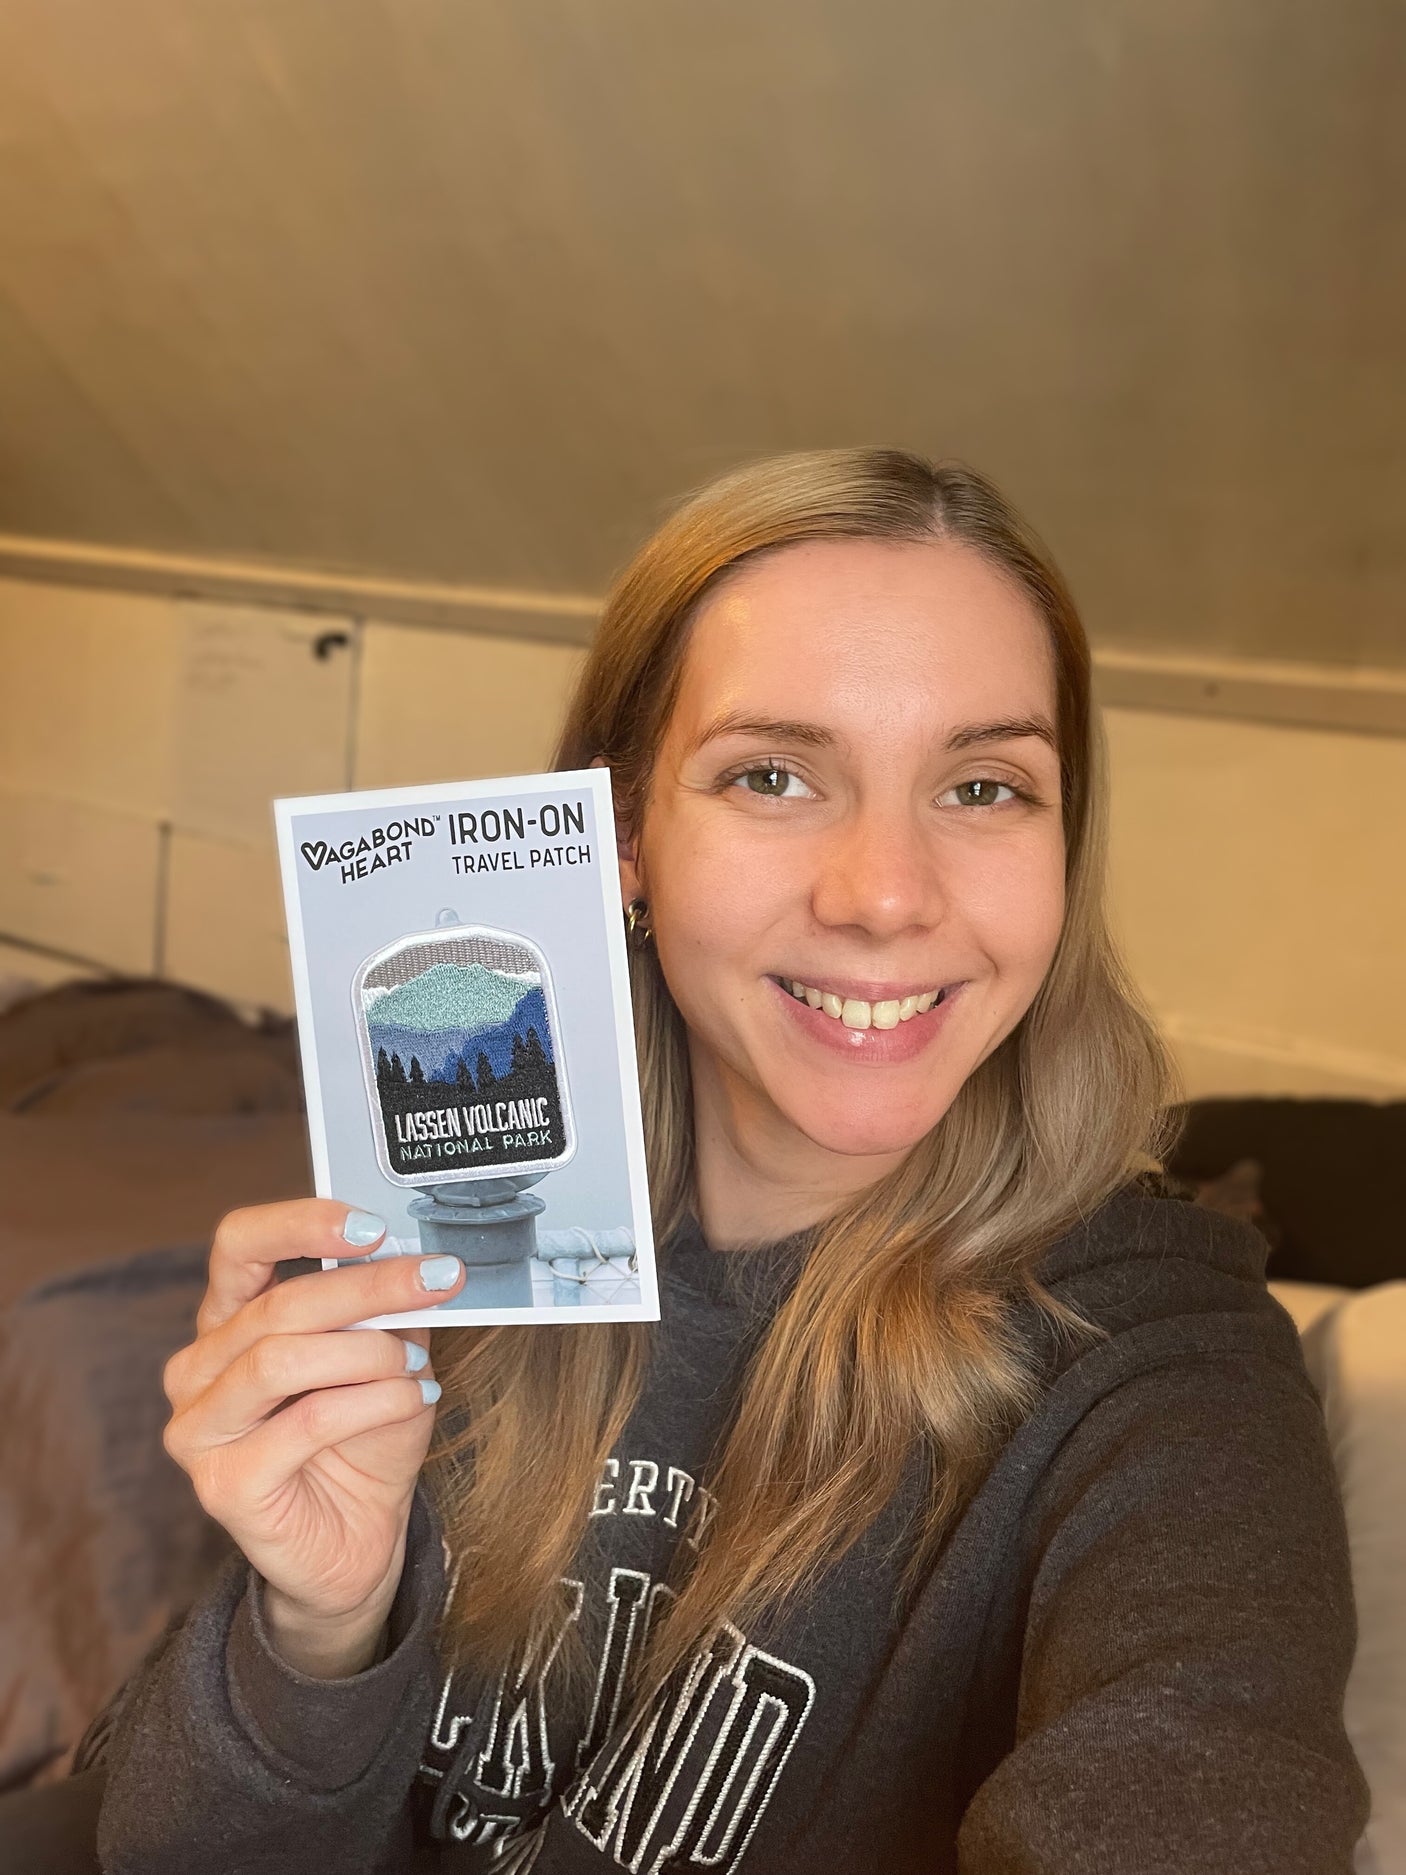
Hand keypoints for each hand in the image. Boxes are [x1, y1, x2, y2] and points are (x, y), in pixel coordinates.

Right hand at [162, 1199, 465, 1674]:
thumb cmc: (364, 1441)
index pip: (239, 1245)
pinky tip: (410, 1397)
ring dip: (367, 1351)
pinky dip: (372, 1402)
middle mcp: (199, 1369)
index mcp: (228, 1322)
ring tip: (417, 1361)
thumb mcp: (386, 1358)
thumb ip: (385, 1311)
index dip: (302, 1223)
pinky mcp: (223, 1484)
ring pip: (282, 1358)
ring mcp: (200, 1430)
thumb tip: (414, 1259)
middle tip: (437, 1278)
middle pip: (278, 1303)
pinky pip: (305, 1422)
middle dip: (369, 1286)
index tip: (372, 1224)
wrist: (357, 1542)